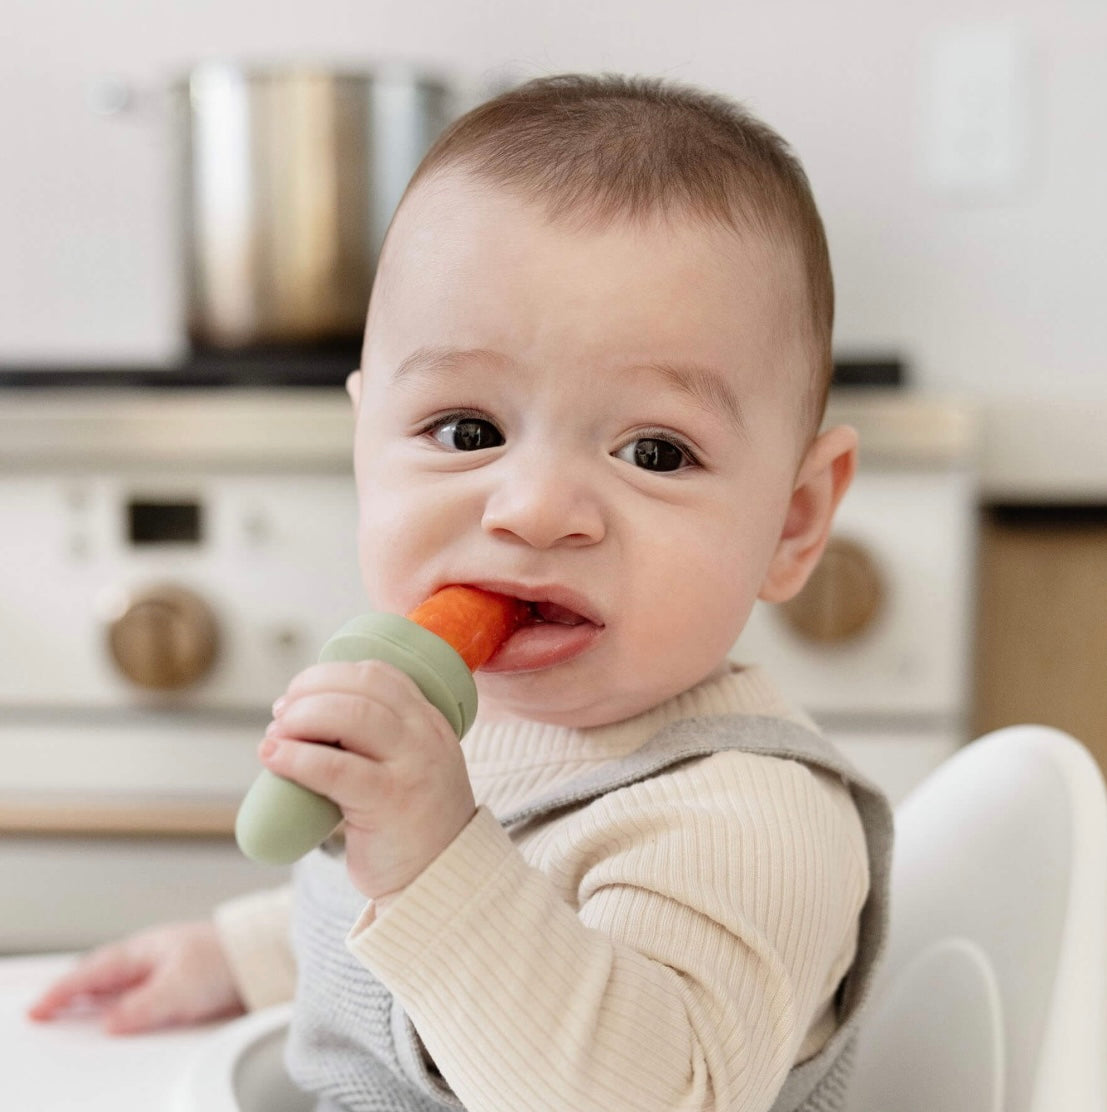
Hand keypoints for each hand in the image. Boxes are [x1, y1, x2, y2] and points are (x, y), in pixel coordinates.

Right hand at [26, 920, 243, 1034]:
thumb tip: (110, 1024)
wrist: (264, 956)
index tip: (39, 1008)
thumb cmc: (226, 958)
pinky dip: (121, 1006)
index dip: (64, 990)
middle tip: (45, 1011)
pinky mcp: (179, 986)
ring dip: (95, 999)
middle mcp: (151, 959)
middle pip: (102, 977)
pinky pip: (139, 996)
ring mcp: (164, 971)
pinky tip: (120, 1019)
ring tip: (72, 1015)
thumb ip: (143, 1006)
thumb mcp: (179, 987)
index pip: (93, 972)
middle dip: (73, 992)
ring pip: (119, 986)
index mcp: (144, 951)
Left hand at [260, 659, 476, 900]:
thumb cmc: (408, 824)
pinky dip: (297, 757)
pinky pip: (337, 769)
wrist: (440, 881)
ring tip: (275, 735)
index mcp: (429, 722)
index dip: (330, 674)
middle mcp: (426, 737)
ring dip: (301, 717)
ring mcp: (412, 768)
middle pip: (361, 688)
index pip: (379, 674)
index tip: (298, 692)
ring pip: (351, 717)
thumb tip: (303, 718)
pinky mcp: (391, 803)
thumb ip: (377, 740)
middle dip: (310, 691)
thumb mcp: (407, 766)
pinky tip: (273, 757)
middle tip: (280, 714)